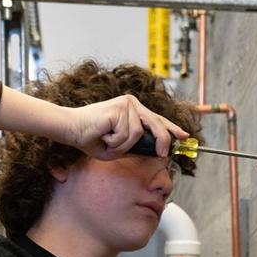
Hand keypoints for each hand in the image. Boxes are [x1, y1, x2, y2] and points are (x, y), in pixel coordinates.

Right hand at [67, 95, 187, 160]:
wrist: (71, 129)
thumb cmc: (92, 138)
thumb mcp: (120, 145)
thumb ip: (136, 146)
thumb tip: (156, 151)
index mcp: (132, 109)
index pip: (156, 119)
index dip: (171, 128)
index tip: (184, 135)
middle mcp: (131, 103)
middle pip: (156, 123)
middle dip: (163, 140)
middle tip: (165, 153)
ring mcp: (126, 104)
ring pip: (138, 134)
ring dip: (123, 145)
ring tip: (108, 140)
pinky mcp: (119, 109)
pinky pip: (127, 134)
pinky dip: (116, 142)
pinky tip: (104, 135)